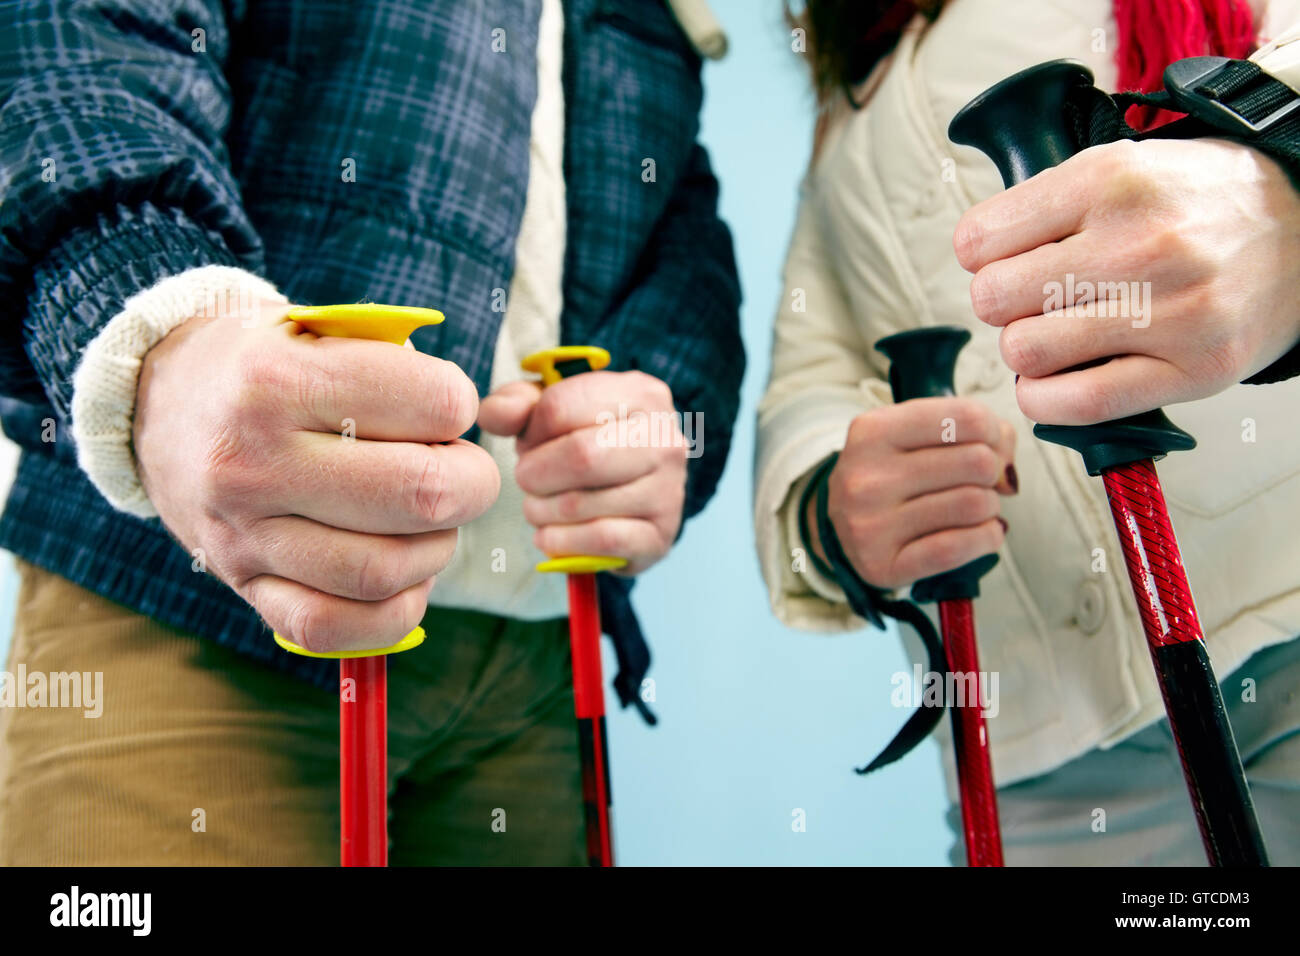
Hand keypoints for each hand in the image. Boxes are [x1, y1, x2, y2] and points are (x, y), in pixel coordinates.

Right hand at [133, 299, 498, 652]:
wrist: (158, 402)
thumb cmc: (266, 364)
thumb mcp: (316, 328)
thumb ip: (393, 361)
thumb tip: (469, 422)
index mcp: (278, 380)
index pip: (432, 401)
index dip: (461, 405)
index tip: (446, 408)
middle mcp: (254, 460)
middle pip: (422, 493)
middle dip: (473, 485)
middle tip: (462, 474)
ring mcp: (244, 532)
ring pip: (386, 569)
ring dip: (437, 550)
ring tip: (428, 523)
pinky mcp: (244, 585)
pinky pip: (335, 628)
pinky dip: (394, 612)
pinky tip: (403, 578)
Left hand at [478, 370, 687, 575]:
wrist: (633, 496)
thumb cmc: (588, 442)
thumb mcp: (552, 411)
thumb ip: (517, 405)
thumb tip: (496, 414)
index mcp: (642, 394)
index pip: (562, 406)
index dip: (530, 431)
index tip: (529, 444)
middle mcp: (666, 439)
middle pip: (580, 456)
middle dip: (535, 474)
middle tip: (526, 480)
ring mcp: (669, 490)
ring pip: (583, 504)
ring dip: (541, 511)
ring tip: (536, 507)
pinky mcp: (660, 535)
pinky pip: (598, 541)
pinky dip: (560, 541)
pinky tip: (548, 535)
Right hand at [812, 398, 1015, 589]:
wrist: (841, 524)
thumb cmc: (893, 472)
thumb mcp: (916, 433)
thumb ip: (977, 430)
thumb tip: (1006, 472)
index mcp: (873, 431)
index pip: (967, 418)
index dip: (993, 432)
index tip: (987, 445)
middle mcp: (866, 477)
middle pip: (977, 462)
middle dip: (991, 473)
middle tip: (979, 481)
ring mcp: (870, 525)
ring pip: (974, 505)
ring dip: (990, 507)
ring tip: (974, 507)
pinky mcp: (882, 565)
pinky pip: (958, 548)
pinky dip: (986, 538)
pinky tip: (981, 532)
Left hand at [955, 138, 1299, 424]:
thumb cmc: (1196, 202)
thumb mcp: (1119, 167)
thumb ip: (1042, 206)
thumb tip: (973, 257)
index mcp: (1110, 181)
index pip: (978, 241)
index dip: (980, 255)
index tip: (1003, 258)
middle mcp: (1140, 245)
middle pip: (993, 299)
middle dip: (1002, 303)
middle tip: (1033, 300)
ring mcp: (1169, 311)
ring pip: (1025, 351)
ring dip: (1026, 350)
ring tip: (1055, 334)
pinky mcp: (1192, 368)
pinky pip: (1075, 402)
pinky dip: (1043, 399)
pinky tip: (1053, 380)